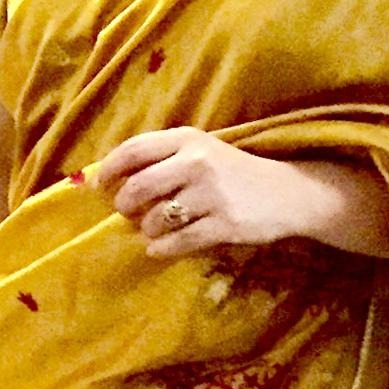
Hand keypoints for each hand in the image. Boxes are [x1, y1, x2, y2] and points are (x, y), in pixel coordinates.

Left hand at [97, 127, 388, 259]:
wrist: (289, 193)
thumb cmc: (236, 171)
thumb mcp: (203, 150)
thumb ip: (165, 157)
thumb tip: (115, 178)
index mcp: (188, 139)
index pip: (135, 149)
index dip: (110, 168)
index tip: (99, 184)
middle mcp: (197, 162)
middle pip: (140, 186)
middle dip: (124, 203)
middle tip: (124, 211)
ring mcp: (211, 194)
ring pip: (157, 218)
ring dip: (146, 229)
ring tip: (150, 230)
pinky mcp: (224, 223)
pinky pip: (179, 241)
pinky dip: (162, 248)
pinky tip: (158, 249)